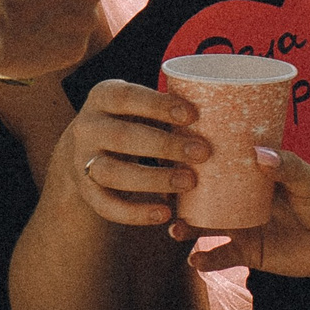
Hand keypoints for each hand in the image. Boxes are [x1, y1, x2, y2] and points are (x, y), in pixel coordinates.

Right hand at [59, 79, 206, 227]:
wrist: (92, 146)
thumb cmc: (137, 118)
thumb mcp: (147, 104)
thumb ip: (174, 109)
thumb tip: (228, 118)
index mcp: (104, 96)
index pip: (127, 97)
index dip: (158, 105)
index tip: (193, 115)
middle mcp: (87, 127)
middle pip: (121, 137)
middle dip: (164, 145)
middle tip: (204, 153)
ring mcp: (81, 160)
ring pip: (111, 172)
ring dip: (153, 179)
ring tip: (190, 183)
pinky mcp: (86, 190)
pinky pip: (106, 205)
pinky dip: (135, 212)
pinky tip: (165, 214)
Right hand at [185, 149, 309, 283]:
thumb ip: (288, 168)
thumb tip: (259, 153)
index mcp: (261, 176)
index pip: (226, 164)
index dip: (202, 160)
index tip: (177, 156)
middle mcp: (247, 200)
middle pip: (208, 195)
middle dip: (184, 196)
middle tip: (167, 196)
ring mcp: (246, 226)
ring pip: (207, 226)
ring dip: (188, 227)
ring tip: (175, 229)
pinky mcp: (250, 253)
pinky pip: (221, 257)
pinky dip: (206, 260)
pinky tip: (195, 260)